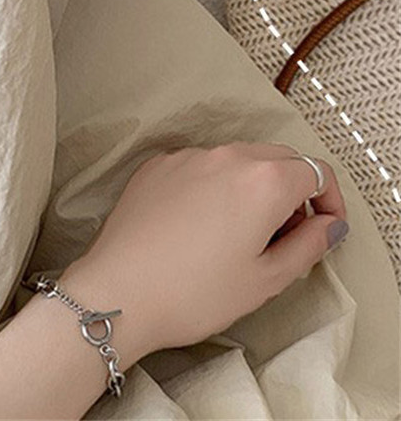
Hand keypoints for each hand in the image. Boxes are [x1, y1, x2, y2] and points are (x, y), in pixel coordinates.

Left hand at [58, 141, 348, 364]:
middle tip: (287, 236)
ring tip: (243, 234)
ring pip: (238, 159)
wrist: (119, 292)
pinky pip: (200, 166)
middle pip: (279, 158)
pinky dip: (214, 186)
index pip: (316, 172)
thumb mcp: (266, 280)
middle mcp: (226, 156)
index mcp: (263, 180)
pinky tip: (202, 225)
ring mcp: (188, 156)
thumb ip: (308, 245)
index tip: (325, 229)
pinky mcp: (158, 165)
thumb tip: (329, 226)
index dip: (329, 201)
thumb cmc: (193, 293)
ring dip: (253, 186)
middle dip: (294, 191)